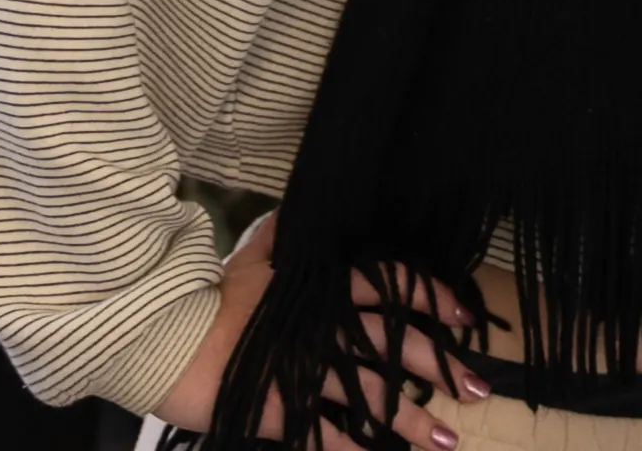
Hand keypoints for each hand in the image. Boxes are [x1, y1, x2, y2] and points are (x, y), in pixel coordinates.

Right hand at [155, 215, 487, 449]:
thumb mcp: (249, 253)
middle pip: (394, 345)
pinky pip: (328, 436)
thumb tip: (296, 213)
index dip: (431, 299)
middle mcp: (324, 326)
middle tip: (477, 387)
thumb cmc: (208, 294)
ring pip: (372, 395)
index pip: (390, 286)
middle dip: (440, 367)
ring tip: (447, 438)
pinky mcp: (283, 408)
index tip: (464, 317)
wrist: (164, 336)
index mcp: (321, 286)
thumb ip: (281, 235)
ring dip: (413, 421)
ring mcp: (305, 369)